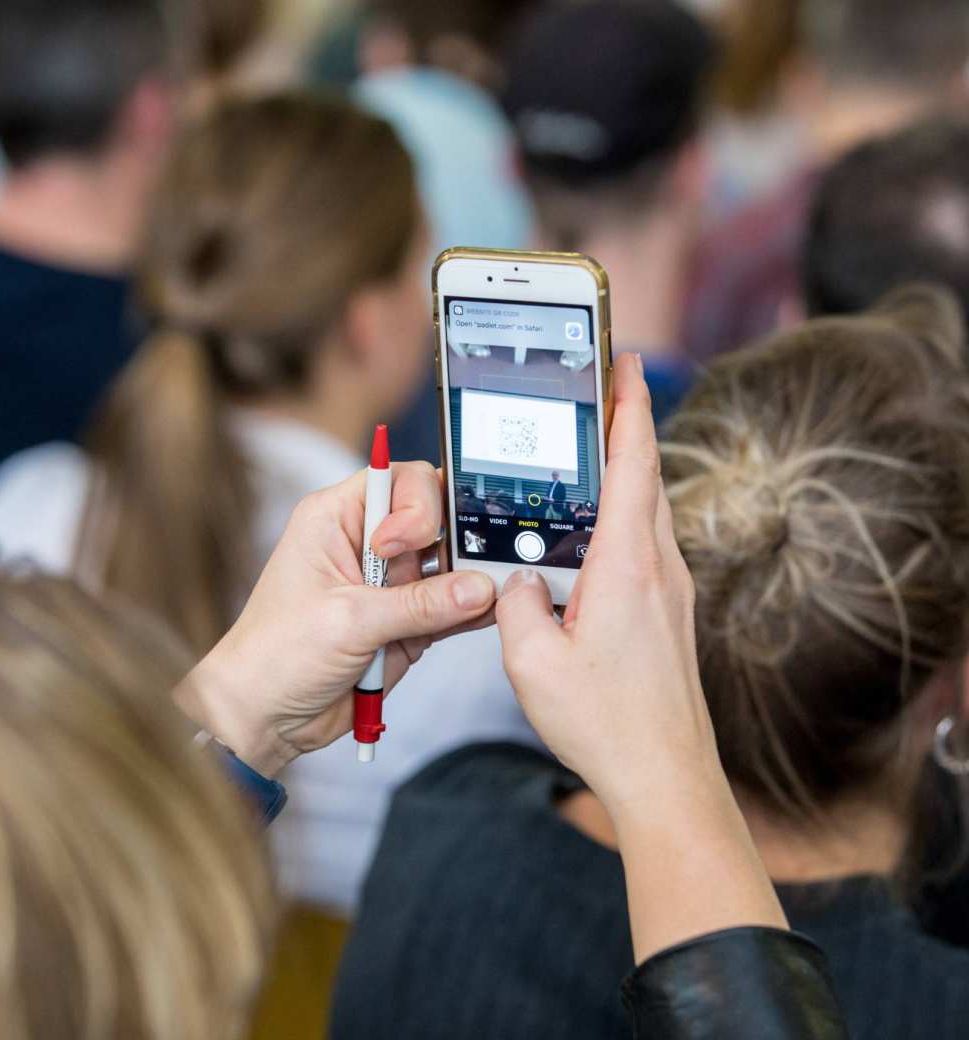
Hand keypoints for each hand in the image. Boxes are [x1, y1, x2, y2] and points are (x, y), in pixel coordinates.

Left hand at [177, 462, 494, 775]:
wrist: (264, 718)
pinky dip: (471, 610)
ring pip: (449, 563)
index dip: (416, 505)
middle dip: (455, 539)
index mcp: (337, 518)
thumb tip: (477, 588)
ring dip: (469, 577)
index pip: (399, 480)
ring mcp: (390, 584)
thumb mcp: (348, 621)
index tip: (402, 546)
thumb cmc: (276, 655)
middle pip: (434, 517)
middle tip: (465, 568)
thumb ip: (418, 605)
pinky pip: (451, 606)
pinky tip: (489, 612)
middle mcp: (367, 544)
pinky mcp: (407, 621)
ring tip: (488, 593)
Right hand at [496, 353, 714, 808]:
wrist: (665, 776)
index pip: (632, 466)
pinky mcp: (671, 613)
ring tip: (590, 455)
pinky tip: (594, 536)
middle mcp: (660, 570)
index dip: (630, 408)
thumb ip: (516, 606)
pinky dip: (625, 520)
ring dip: (625, 474)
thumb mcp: (532, 663)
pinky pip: (647, 547)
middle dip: (627, 427)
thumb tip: (520, 583)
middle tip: (604, 391)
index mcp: (627, 568)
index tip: (628, 365)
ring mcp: (673, 592)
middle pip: (645, 478)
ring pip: (649, 512)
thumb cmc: (605, 724)